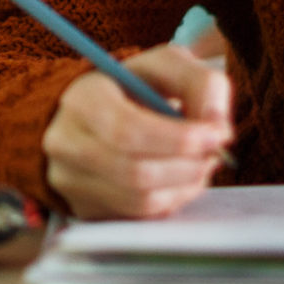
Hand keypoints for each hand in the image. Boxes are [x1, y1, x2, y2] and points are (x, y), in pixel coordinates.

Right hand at [41, 43, 234, 219]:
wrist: (97, 113)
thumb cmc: (136, 87)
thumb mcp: (168, 65)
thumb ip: (202, 85)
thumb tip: (217, 128)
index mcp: (81, 99)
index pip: (127, 131)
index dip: (177, 140)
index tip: (215, 136)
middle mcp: (65, 142)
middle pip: (135, 173)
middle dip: (187, 167)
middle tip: (214, 154)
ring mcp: (70, 181)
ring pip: (140, 201)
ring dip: (184, 186)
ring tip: (200, 165)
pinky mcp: (84, 208)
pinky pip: (138, 218)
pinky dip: (170, 201)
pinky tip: (179, 179)